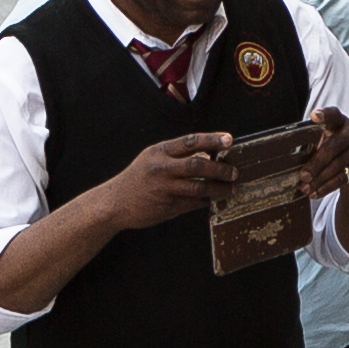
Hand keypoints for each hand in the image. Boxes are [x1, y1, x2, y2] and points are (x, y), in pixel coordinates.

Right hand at [96, 130, 231, 234]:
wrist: (114, 203)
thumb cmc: (138, 177)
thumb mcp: (152, 158)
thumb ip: (177, 155)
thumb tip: (210, 154)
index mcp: (159, 152)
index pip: (190, 141)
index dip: (212, 140)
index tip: (229, 140)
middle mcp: (161, 169)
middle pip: (198, 165)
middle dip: (221, 168)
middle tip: (234, 172)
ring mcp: (164, 189)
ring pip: (199, 187)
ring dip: (219, 188)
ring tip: (231, 189)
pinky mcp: (167, 207)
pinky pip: (193, 203)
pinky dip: (206, 200)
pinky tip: (212, 199)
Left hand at [302, 109, 348, 206]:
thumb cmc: (337, 153)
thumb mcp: (327, 144)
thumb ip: (314, 146)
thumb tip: (290, 163)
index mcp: (341, 122)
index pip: (333, 115)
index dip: (324, 114)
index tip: (314, 116)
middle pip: (332, 147)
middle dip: (315, 163)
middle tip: (303, 176)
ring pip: (337, 165)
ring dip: (319, 179)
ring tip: (306, 188)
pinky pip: (343, 178)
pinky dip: (327, 187)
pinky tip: (316, 192)